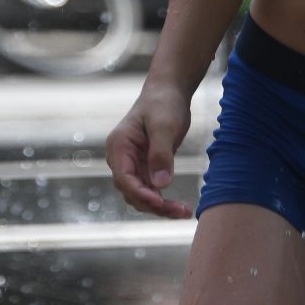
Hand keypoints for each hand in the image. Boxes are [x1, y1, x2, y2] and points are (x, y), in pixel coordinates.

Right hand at [106, 83, 192, 218]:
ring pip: (142, 195)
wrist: (169, 91)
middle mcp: (121, 158)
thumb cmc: (164, 103)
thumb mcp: (164, 126)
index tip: (161, 204)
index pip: (124, 178)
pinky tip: (179, 207)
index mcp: (119, 146)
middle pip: (132, 192)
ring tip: (184, 212)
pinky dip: (163, 200)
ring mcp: (133, 164)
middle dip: (154, 205)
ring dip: (160, 207)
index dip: (140, 194)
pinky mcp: (145, 167)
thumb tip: (160, 185)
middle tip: (181, 212)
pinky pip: (151, 190)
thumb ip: (161, 154)